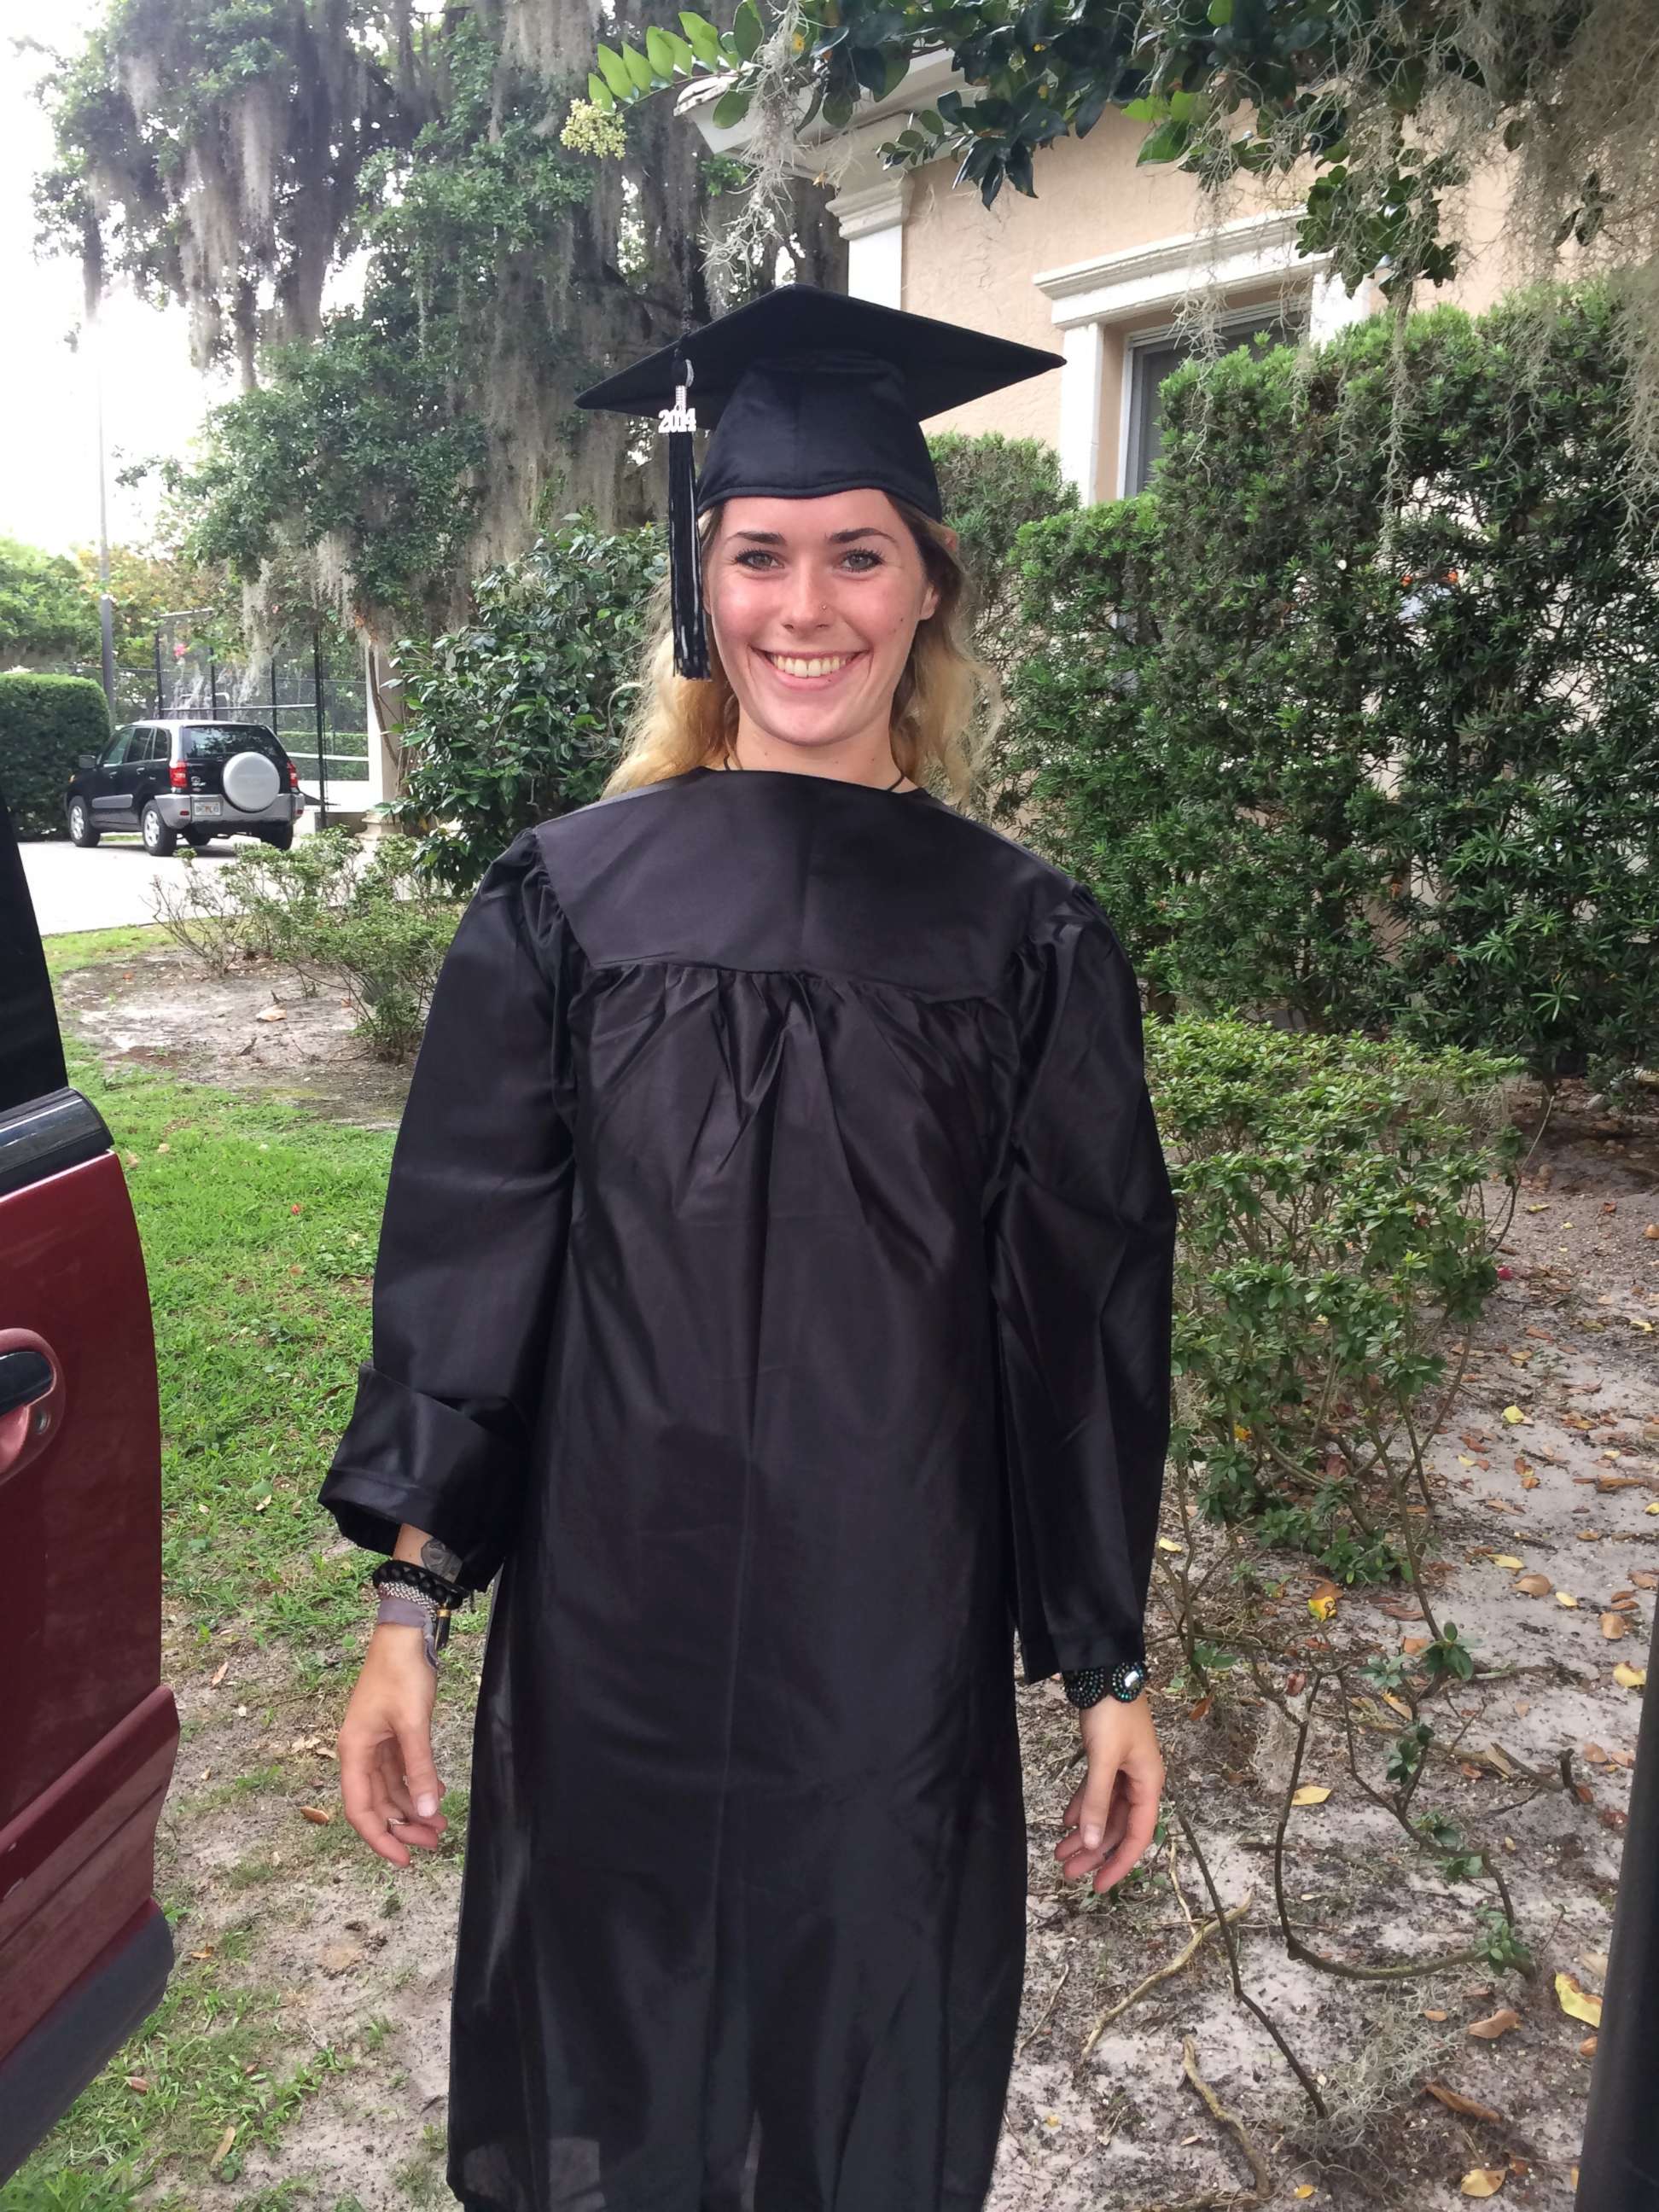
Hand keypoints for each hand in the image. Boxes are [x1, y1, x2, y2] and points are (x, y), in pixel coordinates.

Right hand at [337, 1623, 449, 1867]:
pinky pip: (402, 1770)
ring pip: (392, 1790)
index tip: (403, 1860)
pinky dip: (418, 1784)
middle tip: (434, 1843)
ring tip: (441, 1824)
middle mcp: (360, 1753)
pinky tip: (438, 1793)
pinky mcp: (392, 1735)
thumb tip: (428, 1809)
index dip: (380, 1838)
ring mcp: (376, 1744)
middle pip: (379, 1804)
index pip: (362, 1810)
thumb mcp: (412, 1724)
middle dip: (405, 1826)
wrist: (404, 1635)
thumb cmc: (401, 1674)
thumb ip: (420, 1768)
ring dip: (414, 1807)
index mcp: (354, 1752)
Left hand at [1055, 1692, 1164, 1893]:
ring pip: (1105, 1812)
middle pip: (1118, 1827)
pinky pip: (1096, 1792)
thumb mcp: (1103, 1759)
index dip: (1119, 1863)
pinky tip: (1066, 1821)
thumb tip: (1094, 1844)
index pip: (1137, 1836)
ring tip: (1060, 1852)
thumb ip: (1098, 1801)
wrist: (1105, 1671)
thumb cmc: (1112, 1714)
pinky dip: (1083, 1807)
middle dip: (1094, 1852)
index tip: (1099, 1887)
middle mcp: (1140, 1781)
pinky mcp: (1106, 1758)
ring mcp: (1123, 1770)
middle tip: (1067, 1872)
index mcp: (1149, 1784)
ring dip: (1085, 1832)